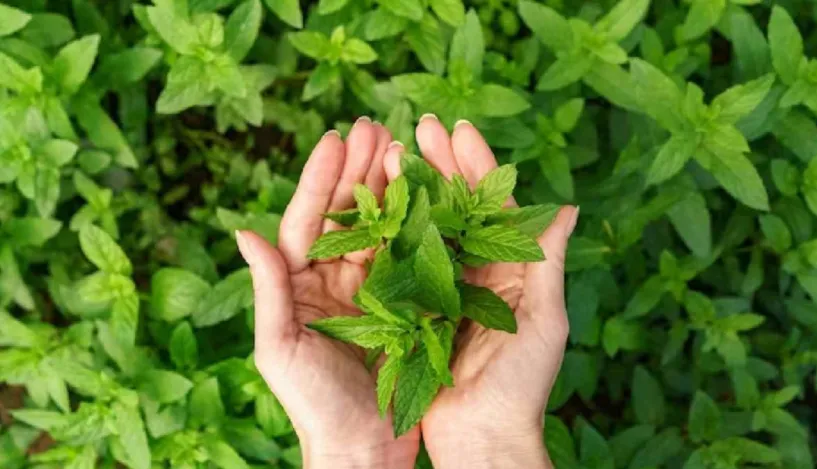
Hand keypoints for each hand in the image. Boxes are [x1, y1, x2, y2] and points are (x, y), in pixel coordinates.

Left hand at [235, 118, 419, 468]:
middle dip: (358, 169)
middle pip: (345, 213)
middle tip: (375, 125)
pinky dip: (415, 223)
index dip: (321, 178)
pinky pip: (407, 255)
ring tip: (401, 146)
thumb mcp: (281, 347)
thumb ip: (268, 288)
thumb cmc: (313, 405)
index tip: (337, 138)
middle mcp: (333, 279)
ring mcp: (370, 289)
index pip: (308, 220)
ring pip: (378, 226)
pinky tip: (427, 194)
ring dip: (388, 186)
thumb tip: (244, 230)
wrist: (362, 448)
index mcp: (299, 285)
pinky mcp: (401, 303)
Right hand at [382, 115, 577, 468]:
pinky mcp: (416, 308)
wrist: (481, 437)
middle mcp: (478, 272)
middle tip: (421, 125)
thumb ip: (547, 263)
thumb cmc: (522, 386)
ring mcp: (445, 288)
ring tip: (394, 150)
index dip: (478, 166)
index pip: (495, 206)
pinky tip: (377, 202)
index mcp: (512, 270)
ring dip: (414, 188)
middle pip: (459, 207)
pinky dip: (393, 231)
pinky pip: (404, 262)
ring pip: (428, 227)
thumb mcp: (544, 322)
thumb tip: (567, 207)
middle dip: (441, 164)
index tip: (458, 129)